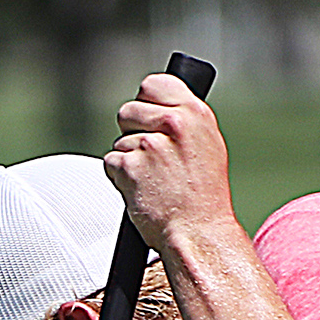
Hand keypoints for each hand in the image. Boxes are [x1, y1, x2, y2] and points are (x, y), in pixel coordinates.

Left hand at [105, 73, 234, 248]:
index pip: (153, 85)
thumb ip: (185, 120)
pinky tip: (142, 190)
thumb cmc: (203, 198)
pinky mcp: (129, 167)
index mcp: (196, 114)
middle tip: (154, 158)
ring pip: (120, 141)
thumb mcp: (208, 146)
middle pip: (128, 111)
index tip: (150, 118)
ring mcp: (150, 145)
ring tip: (154, 180)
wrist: (199, 234)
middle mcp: (174, 124)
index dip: (146, 103)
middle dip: (133, 132)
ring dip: (130, 160)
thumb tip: (159, 105)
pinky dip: (120, 178)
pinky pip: (111, 162)